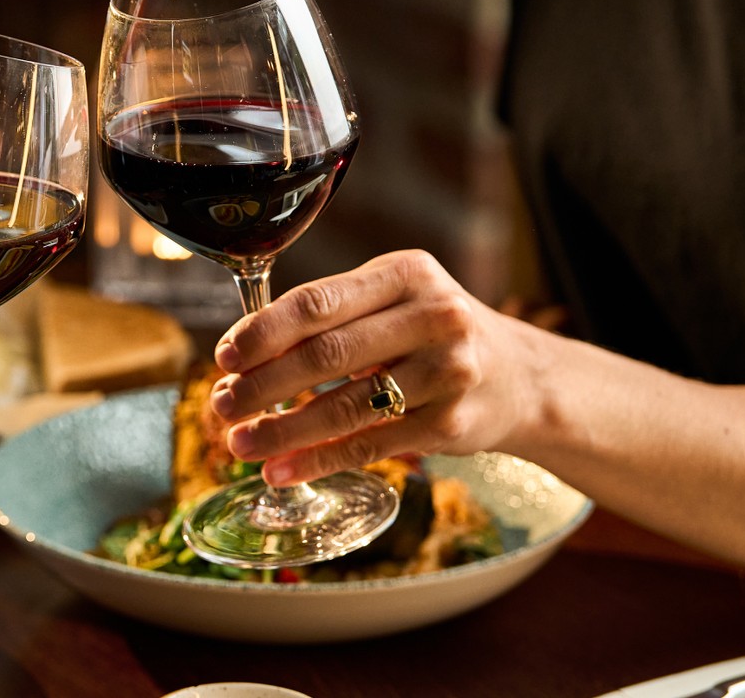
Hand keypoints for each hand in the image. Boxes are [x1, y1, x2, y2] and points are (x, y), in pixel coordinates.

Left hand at [209, 250, 552, 486]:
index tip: (224, 357)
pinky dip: (318, 460)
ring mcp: (449, 372)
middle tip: (221, 406)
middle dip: (263, 385)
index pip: (318, 302)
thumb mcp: (393, 301)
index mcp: (406, 273)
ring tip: (240, 444)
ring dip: (283, 430)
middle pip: (327, 354)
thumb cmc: (433, 334)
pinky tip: (281, 470)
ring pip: (346, 406)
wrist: (522, 378)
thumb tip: (239, 360)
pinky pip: (370, 445)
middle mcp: (434, 316)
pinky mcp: (452, 424)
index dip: (263, 332)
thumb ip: (328, 318)